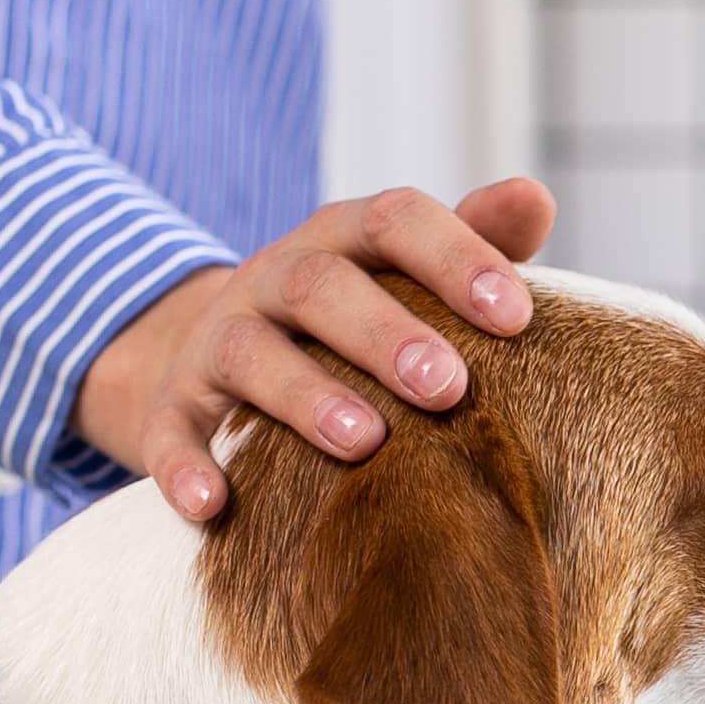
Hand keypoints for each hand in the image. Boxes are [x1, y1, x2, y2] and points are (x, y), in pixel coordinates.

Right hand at [72, 178, 554, 521]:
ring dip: (304, 396)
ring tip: (363, 442)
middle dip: (384, 333)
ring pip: (249, 353)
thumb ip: (475, 240)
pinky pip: (168, 431)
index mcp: (342, 240)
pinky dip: (183, 466)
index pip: (395, 221)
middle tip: (448, 388)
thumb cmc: (358, 321)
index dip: (455, 259)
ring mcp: (216, 341)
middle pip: (320, 284)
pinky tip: (214, 506)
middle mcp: (274, 279)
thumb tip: (536, 196)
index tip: (516, 316)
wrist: (225, 363)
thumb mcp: (407, 276)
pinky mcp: (172, 406)